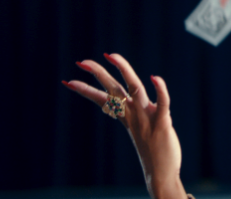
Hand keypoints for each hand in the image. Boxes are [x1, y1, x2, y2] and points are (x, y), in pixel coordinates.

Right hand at [62, 53, 186, 198]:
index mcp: (126, 117)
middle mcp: (133, 115)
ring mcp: (146, 119)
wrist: (161, 175)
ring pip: (134, 89)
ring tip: (112, 56)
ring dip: (124, 70)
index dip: (86, 89)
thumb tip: (122, 107)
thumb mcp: (138, 130)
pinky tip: (155, 77)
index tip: (67, 81)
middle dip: (98, 74)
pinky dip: (160, 90)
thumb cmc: (153, 152)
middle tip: (81, 62)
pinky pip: (162, 104)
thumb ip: (133, 115)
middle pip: (113, 89)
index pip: (103, 99)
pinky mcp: (162, 124)